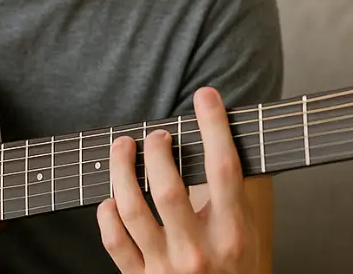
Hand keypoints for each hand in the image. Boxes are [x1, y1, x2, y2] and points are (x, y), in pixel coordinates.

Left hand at [97, 87, 258, 272]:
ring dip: (122, 169)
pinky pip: (114, 239)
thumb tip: (218, 134)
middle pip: (169, 187)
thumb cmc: (234, 269)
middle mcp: (199, 253)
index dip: (213, 127)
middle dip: (157, 150)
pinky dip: (107, 211)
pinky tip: (111, 196)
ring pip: (132, 208)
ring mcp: (167, 269)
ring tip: (123, 147)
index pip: (224, 170)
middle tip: (157, 135)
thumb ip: (232, 193)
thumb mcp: (246, 233)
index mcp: (232, 235)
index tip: (205, 96)